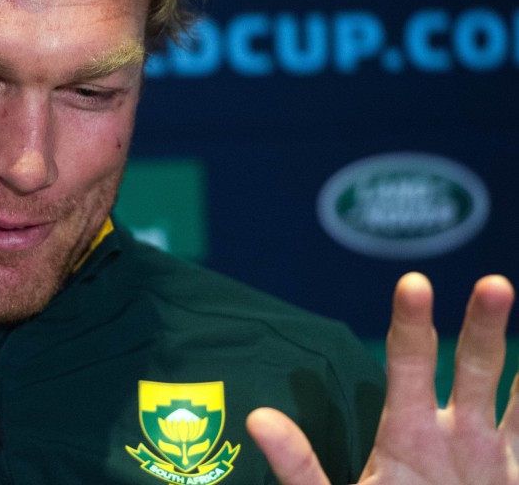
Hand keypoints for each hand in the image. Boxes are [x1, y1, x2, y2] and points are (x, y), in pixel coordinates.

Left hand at [246, 272, 516, 484]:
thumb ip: (299, 466)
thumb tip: (257, 418)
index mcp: (407, 431)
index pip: (407, 362)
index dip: (410, 323)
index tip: (414, 284)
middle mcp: (454, 431)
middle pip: (473, 365)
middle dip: (482, 324)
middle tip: (492, 284)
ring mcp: (493, 453)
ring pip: (514, 392)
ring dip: (518, 354)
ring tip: (511, 295)